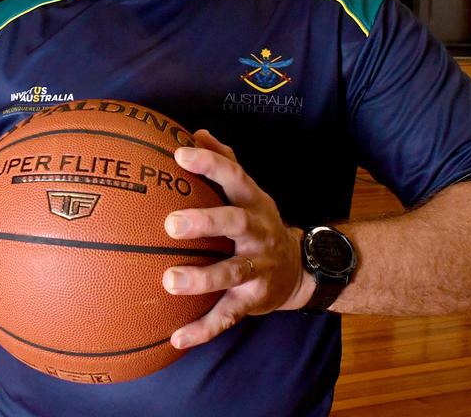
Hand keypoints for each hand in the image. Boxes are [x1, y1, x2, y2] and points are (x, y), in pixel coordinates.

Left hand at [161, 130, 306, 347]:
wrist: (300, 267)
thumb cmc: (256, 220)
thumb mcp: (248, 190)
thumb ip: (224, 161)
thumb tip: (197, 132)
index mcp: (252, 201)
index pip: (233, 175)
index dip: (209, 163)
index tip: (179, 154)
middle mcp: (258, 232)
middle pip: (235, 222)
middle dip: (205, 221)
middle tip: (170, 223)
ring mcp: (257, 267)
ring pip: (231, 273)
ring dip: (201, 279)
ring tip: (169, 281)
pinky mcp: (253, 299)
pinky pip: (227, 315)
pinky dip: (203, 328)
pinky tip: (176, 338)